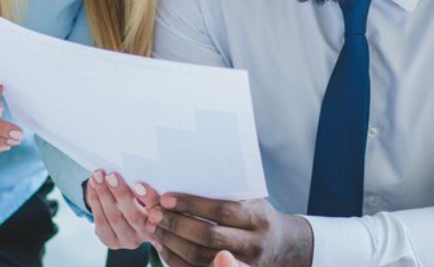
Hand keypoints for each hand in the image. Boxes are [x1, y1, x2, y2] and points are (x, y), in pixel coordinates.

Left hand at [86, 170, 160, 249]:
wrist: (127, 215)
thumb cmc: (143, 195)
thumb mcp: (151, 190)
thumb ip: (150, 184)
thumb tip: (139, 165)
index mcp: (163, 220)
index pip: (159, 210)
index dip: (150, 198)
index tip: (138, 184)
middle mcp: (148, 235)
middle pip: (133, 216)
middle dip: (120, 194)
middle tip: (111, 176)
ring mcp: (130, 240)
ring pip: (114, 218)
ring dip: (103, 195)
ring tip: (97, 177)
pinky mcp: (112, 242)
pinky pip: (101, 222)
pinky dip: (95, 201)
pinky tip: (93, 186)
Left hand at [147, 194, 312, 266]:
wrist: (281, 245)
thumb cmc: (256, 214)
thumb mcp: (251, 199)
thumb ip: (225, 192)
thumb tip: (183, 174)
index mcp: (257, 217)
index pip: (222, 210)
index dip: (192, 204)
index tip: (166, 197)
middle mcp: (253, 243)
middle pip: (209, 236)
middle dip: (177, 224)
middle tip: (153, 212)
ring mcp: (242, 263)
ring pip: (199, 257)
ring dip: (171, 241)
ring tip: (152, 226)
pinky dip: (174, 258)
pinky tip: (161, 243)